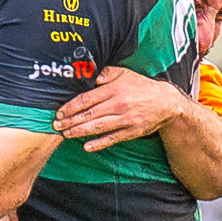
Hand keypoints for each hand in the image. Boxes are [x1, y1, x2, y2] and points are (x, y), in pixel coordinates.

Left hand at [53, 67, 182, 152]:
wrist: (166, 102)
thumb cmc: (141, 86)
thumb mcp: (124, 73)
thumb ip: (106, 73)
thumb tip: (90, 75)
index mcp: (113, 89)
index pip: (86, 99)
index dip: (70, 107)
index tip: (59, 112)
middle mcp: (118, 104)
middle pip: (89, 114)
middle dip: (70, 121)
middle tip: (56, 125)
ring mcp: (125, 119)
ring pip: (98, 127)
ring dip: (79, 132)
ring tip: (65, 134)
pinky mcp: (131, 131)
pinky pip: (113, 138)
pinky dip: (99, 143)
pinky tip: (87, 147)